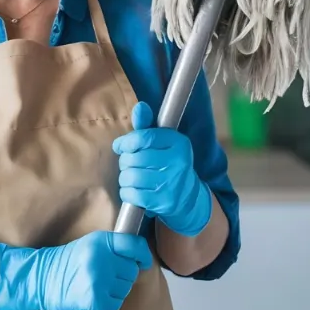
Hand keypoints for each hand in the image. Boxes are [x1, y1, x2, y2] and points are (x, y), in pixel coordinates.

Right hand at [0, 230, 152, 309]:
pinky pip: (115, 304)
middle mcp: (101, 258)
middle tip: (104, 275)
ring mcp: (99, 279)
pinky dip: (107, 303)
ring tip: (96, 284)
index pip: (134, 245)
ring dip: (115, 290)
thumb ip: (114, 247)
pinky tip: (94, 295)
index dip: (143, 255)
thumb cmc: (66, 262)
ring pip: (125, 288)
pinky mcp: (95, 299)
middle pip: (132, 271)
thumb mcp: (90, 244)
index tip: (143, 261)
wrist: (42, 278)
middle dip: (122, 275)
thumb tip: (140, 257)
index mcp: (100, 241)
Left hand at [112, 101, 211, 236]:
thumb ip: (147, 126)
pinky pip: (132, 194)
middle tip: (129, 164)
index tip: (121, 146)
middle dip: (125, 161)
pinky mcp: (164, 202)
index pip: (143, 137)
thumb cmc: (167, 164)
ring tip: (131, 177)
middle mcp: (179, 162)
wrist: (187, 197)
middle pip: (134, 158)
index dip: (126, 142)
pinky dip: (126, 192)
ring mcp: (172, 183)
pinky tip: (132, 190)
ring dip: (125, 178)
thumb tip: (140, 107)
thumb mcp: (162, 143)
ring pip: (131, 176)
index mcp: (179, 143)